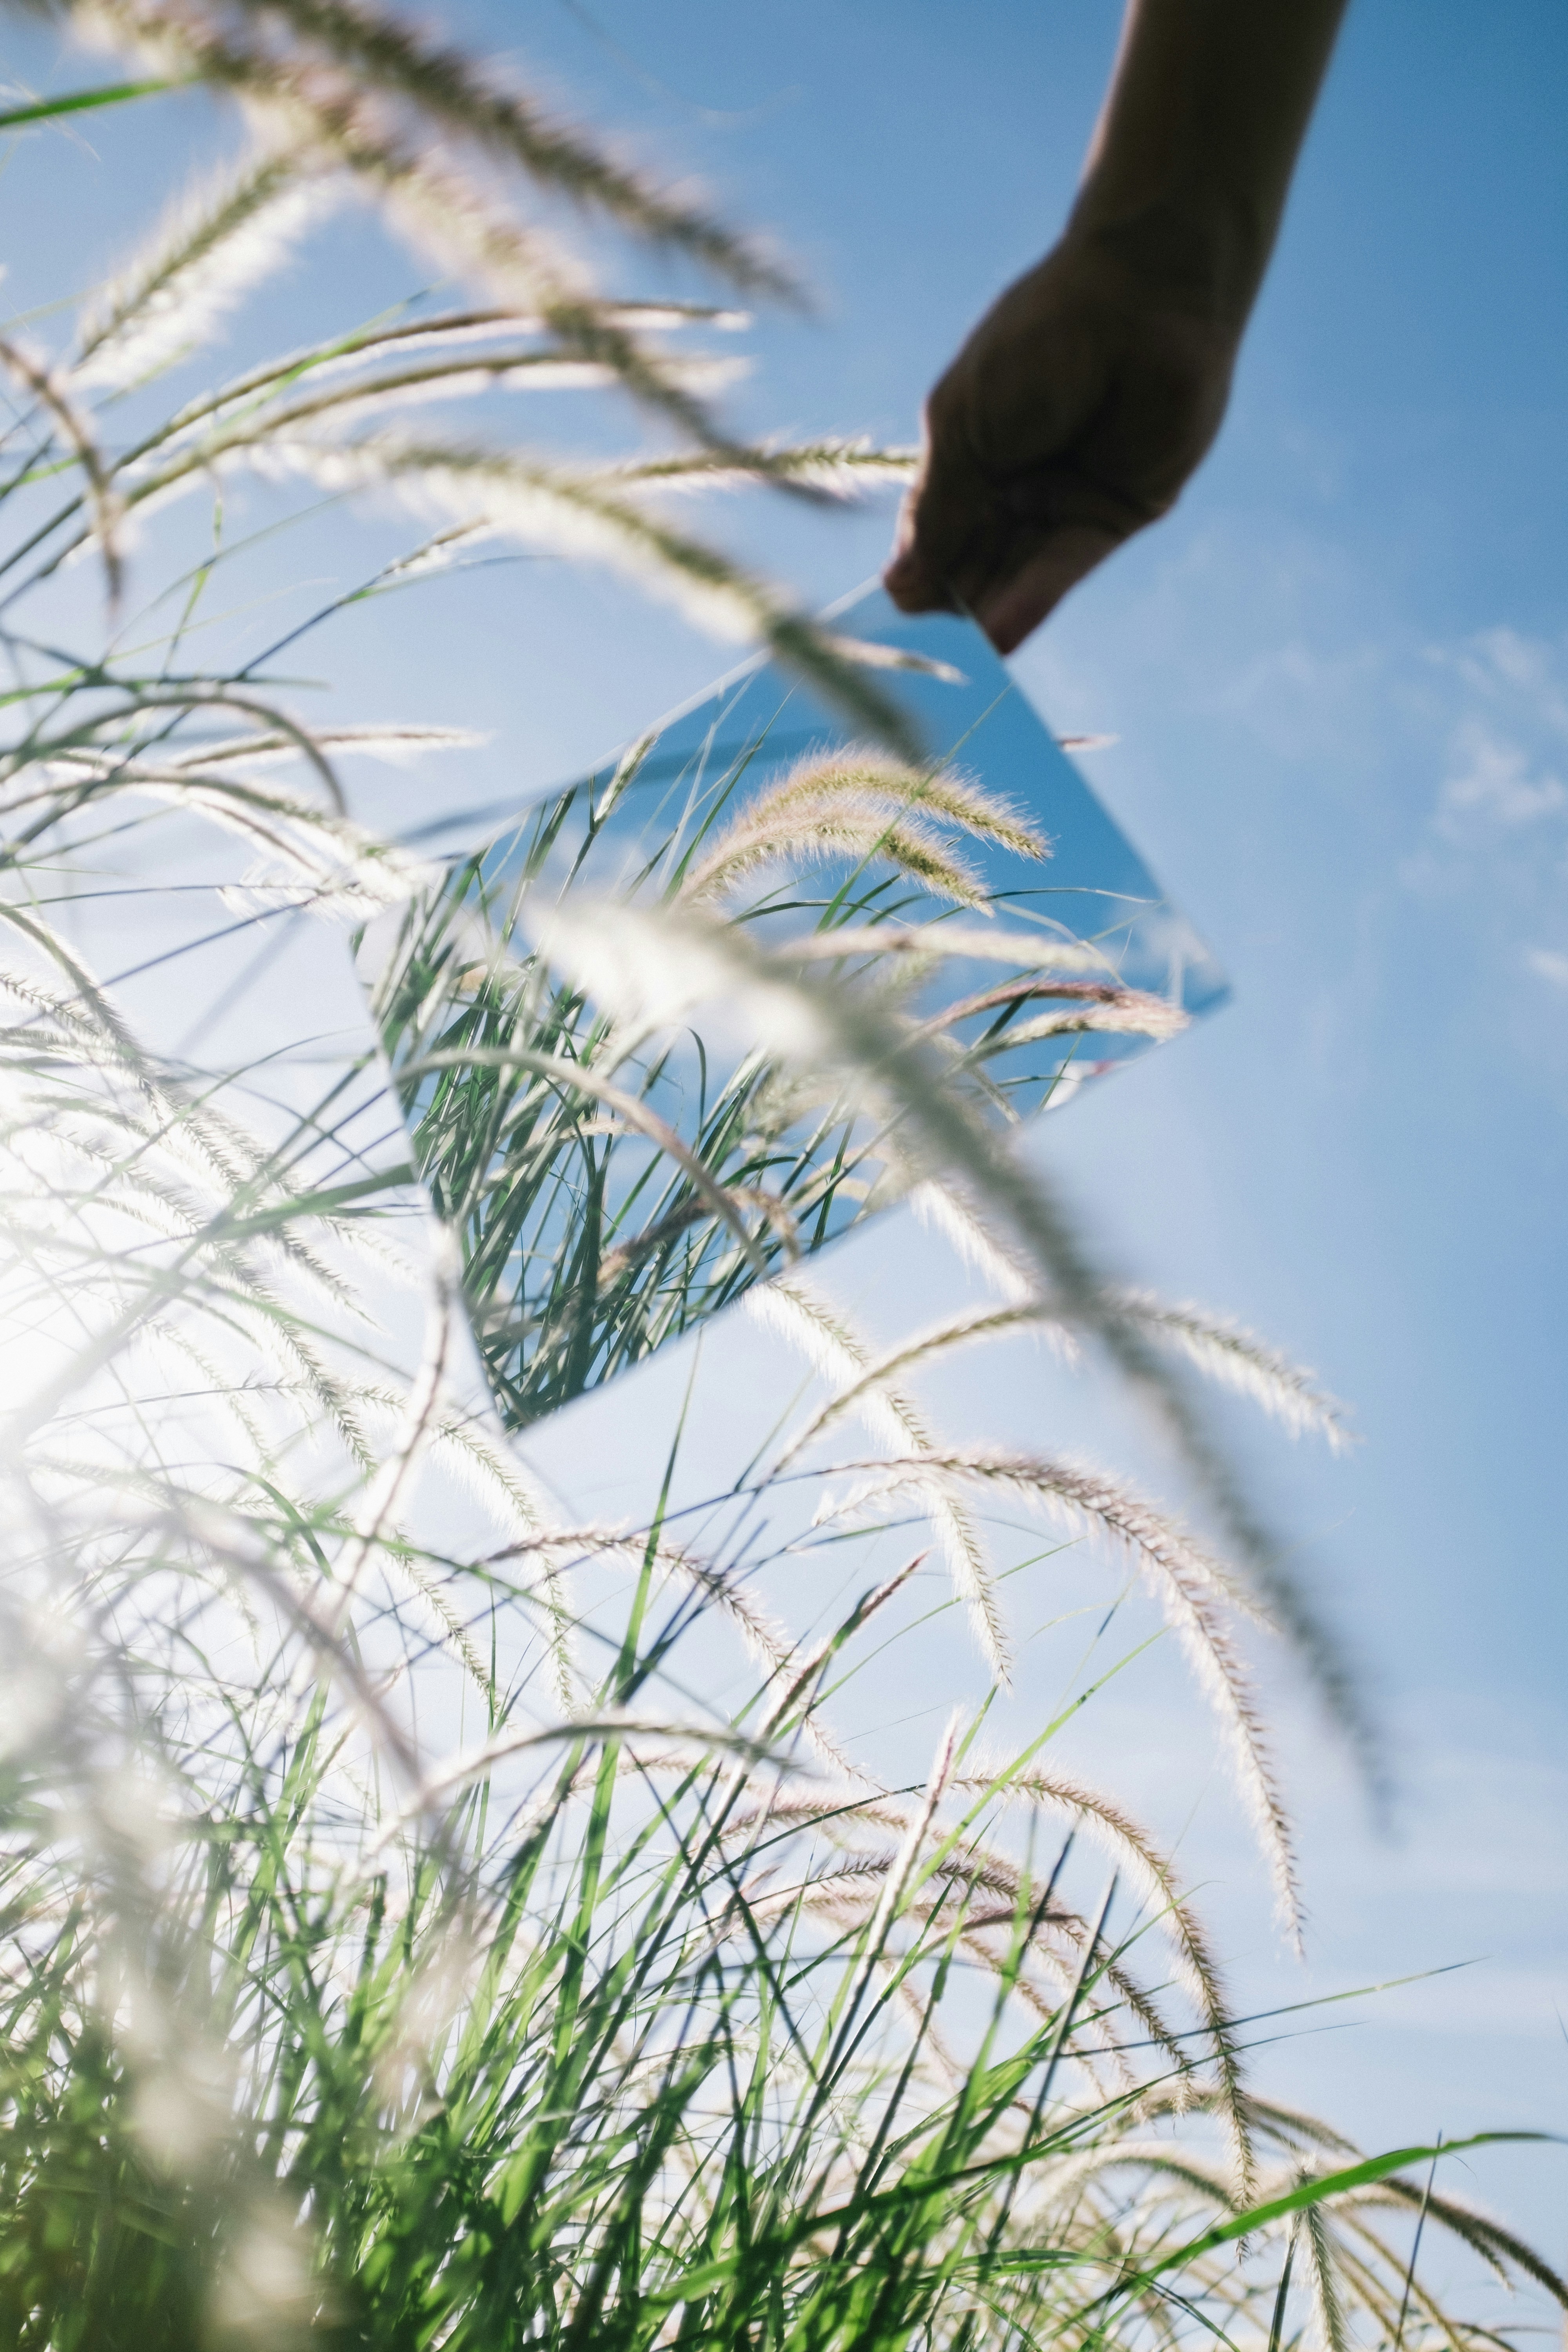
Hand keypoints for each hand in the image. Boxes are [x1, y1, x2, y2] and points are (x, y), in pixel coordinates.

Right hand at [883, 223, 1240, 653]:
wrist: (1140, 296)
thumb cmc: (1039, 338)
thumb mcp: (964, 426)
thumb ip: (936, 511)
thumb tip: (898, 587)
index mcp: (967, 458)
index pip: (930, 539)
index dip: (914, 577)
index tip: (892, 615)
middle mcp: (1012, 489)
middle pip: (972, 568)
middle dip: (950, 609)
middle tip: (924, 656)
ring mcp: (1062, 505)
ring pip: (1015, 577)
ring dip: (988, 619)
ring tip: (963, 661)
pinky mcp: (1115, 516)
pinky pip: (1064, 570)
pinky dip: (1031, 602)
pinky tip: (1000, 636)